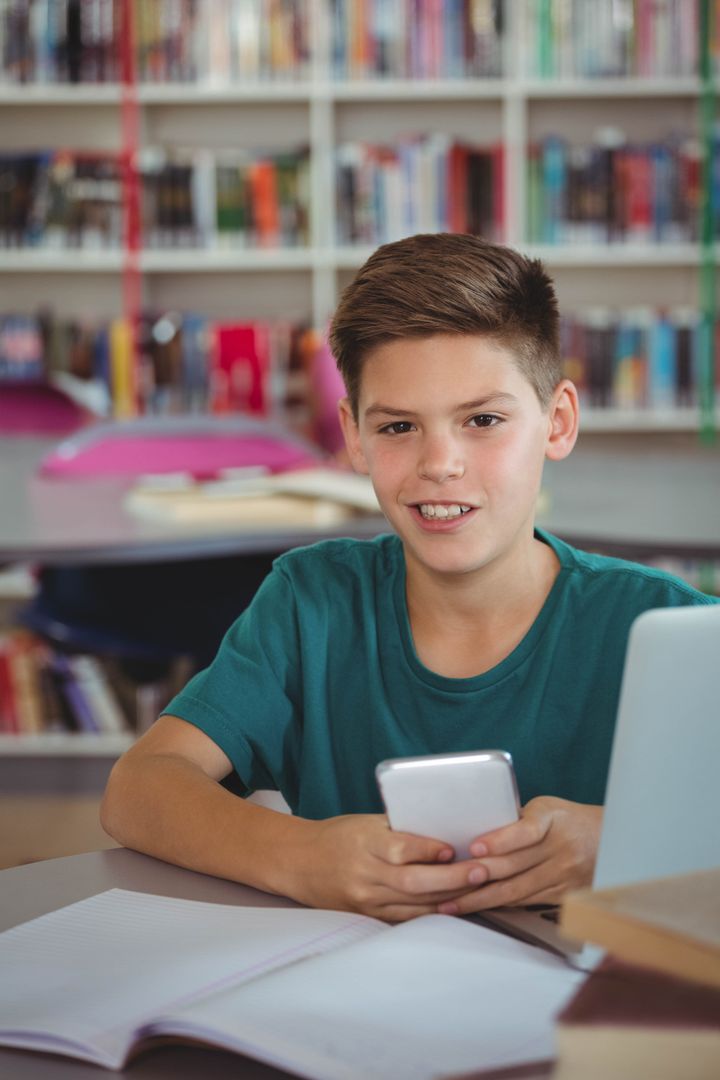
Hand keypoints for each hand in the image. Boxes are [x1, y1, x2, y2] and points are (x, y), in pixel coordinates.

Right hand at [289, 813, 482, 922]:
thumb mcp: (365, 823)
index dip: (430, 850)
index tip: (455, 848)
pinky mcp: (369, 915)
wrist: (299, 862)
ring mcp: (366, 899)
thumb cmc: (338, 836)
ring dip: (450, 898)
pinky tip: (454, 906)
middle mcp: (365, 874)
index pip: (402, 848)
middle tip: (481, 871)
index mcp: (364, 843)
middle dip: (452, 878)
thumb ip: (400, 829)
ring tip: (478, 889)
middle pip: (414, 882)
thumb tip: (443, 827)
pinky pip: (406, 918)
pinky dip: (432, 913)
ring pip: (415, 904)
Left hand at [436, 797, 602, 915]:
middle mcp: (559, 849)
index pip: (524, 831)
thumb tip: (473, 828)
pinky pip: (525, 902)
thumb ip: (515, 821)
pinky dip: (498, 905)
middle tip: (445, 884)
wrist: (611, 840)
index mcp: (552, 819)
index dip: (499, 841)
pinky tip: (477, 909)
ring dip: (480, 899)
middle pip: (513, 867)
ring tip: (450, 904)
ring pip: (515, 891)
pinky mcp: (563, 896)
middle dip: (476, 877)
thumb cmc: (567, 820)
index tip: (474, 848)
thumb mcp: (546, 809)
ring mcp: (562, 876)